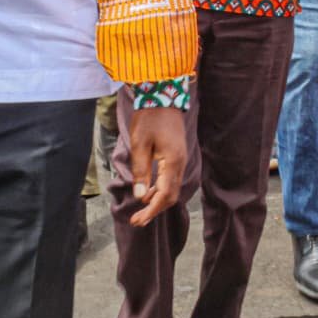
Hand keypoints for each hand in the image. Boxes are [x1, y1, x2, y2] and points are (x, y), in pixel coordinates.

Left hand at [125, 106, 188, 225]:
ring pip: (172, 189)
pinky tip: (148, 192)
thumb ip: (141, 171)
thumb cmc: (149, 119)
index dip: (151, 210)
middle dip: (154, 210)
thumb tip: (140, 195)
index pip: (164, 195)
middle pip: (171, 196)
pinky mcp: (177, 156)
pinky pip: (171, 179)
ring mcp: (180, 160)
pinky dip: (160, 190)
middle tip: (137, 221)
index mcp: (172, 162)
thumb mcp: (139, 144)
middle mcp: (180, 164)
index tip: (137, 221)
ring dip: (157, 201)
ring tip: (140, 210)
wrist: (163, 97)